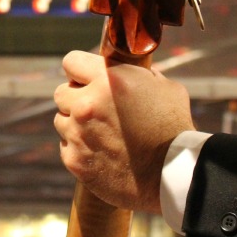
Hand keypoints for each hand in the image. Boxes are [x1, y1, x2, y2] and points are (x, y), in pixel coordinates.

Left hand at [53, 50, 194, 213]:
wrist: (175, 175)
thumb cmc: (174, 129)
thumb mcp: (164, 87)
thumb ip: (138, 75)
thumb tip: (126, 69)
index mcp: (108, 80)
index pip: (71, 61)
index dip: (80, 70)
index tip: (86, 79)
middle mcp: (87, 104)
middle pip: (61, 92)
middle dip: (76, 98)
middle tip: (95, 109)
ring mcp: (78, 133)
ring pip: (61, 120)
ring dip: (75, 124)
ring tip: (100, 133)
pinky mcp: (75, 160)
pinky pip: (66, 147)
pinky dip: (79, 149)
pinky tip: (100, 153)